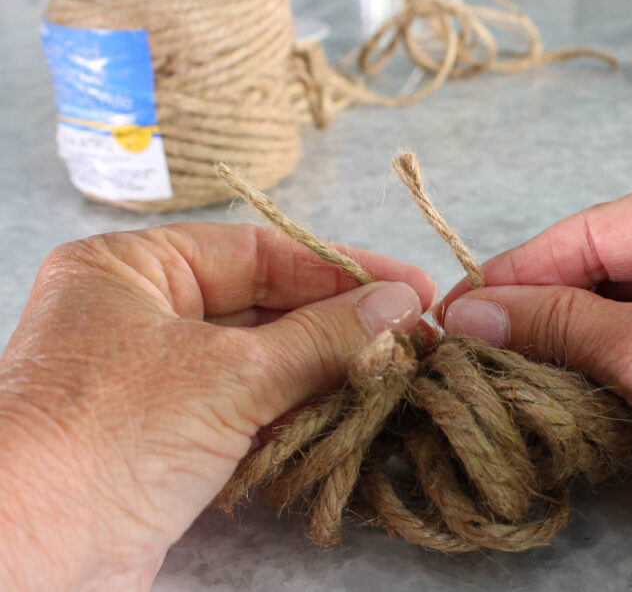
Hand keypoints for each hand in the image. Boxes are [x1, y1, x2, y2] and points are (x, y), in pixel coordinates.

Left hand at [0, 222, 435, 590]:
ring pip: (260, 359)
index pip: (258, 252)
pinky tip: (350, 408)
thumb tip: (401, 306)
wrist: (32, 559)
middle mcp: (141, 312)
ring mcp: (155, 376)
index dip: (339, 268)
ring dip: (325, 369)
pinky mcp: (170, 432)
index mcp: (134, 268)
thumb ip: (322, 338)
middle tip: (413, 333)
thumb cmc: (113, 436)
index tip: (409, 285)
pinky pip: (247, 405)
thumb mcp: (230, 374)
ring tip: (395, 371)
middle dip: (338, 324)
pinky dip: (296, 409)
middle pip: (263, 306)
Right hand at [436, 173, 631, 568]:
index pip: (595, 229)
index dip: (519, 268)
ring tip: (502, 357)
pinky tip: (558, 375)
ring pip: (622, 304)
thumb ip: (555, 324)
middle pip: (606, 264)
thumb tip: (467, 313)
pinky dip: (600, 358)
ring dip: (565, 334)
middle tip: (472, 334)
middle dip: (539, 303)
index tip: (459, 301)